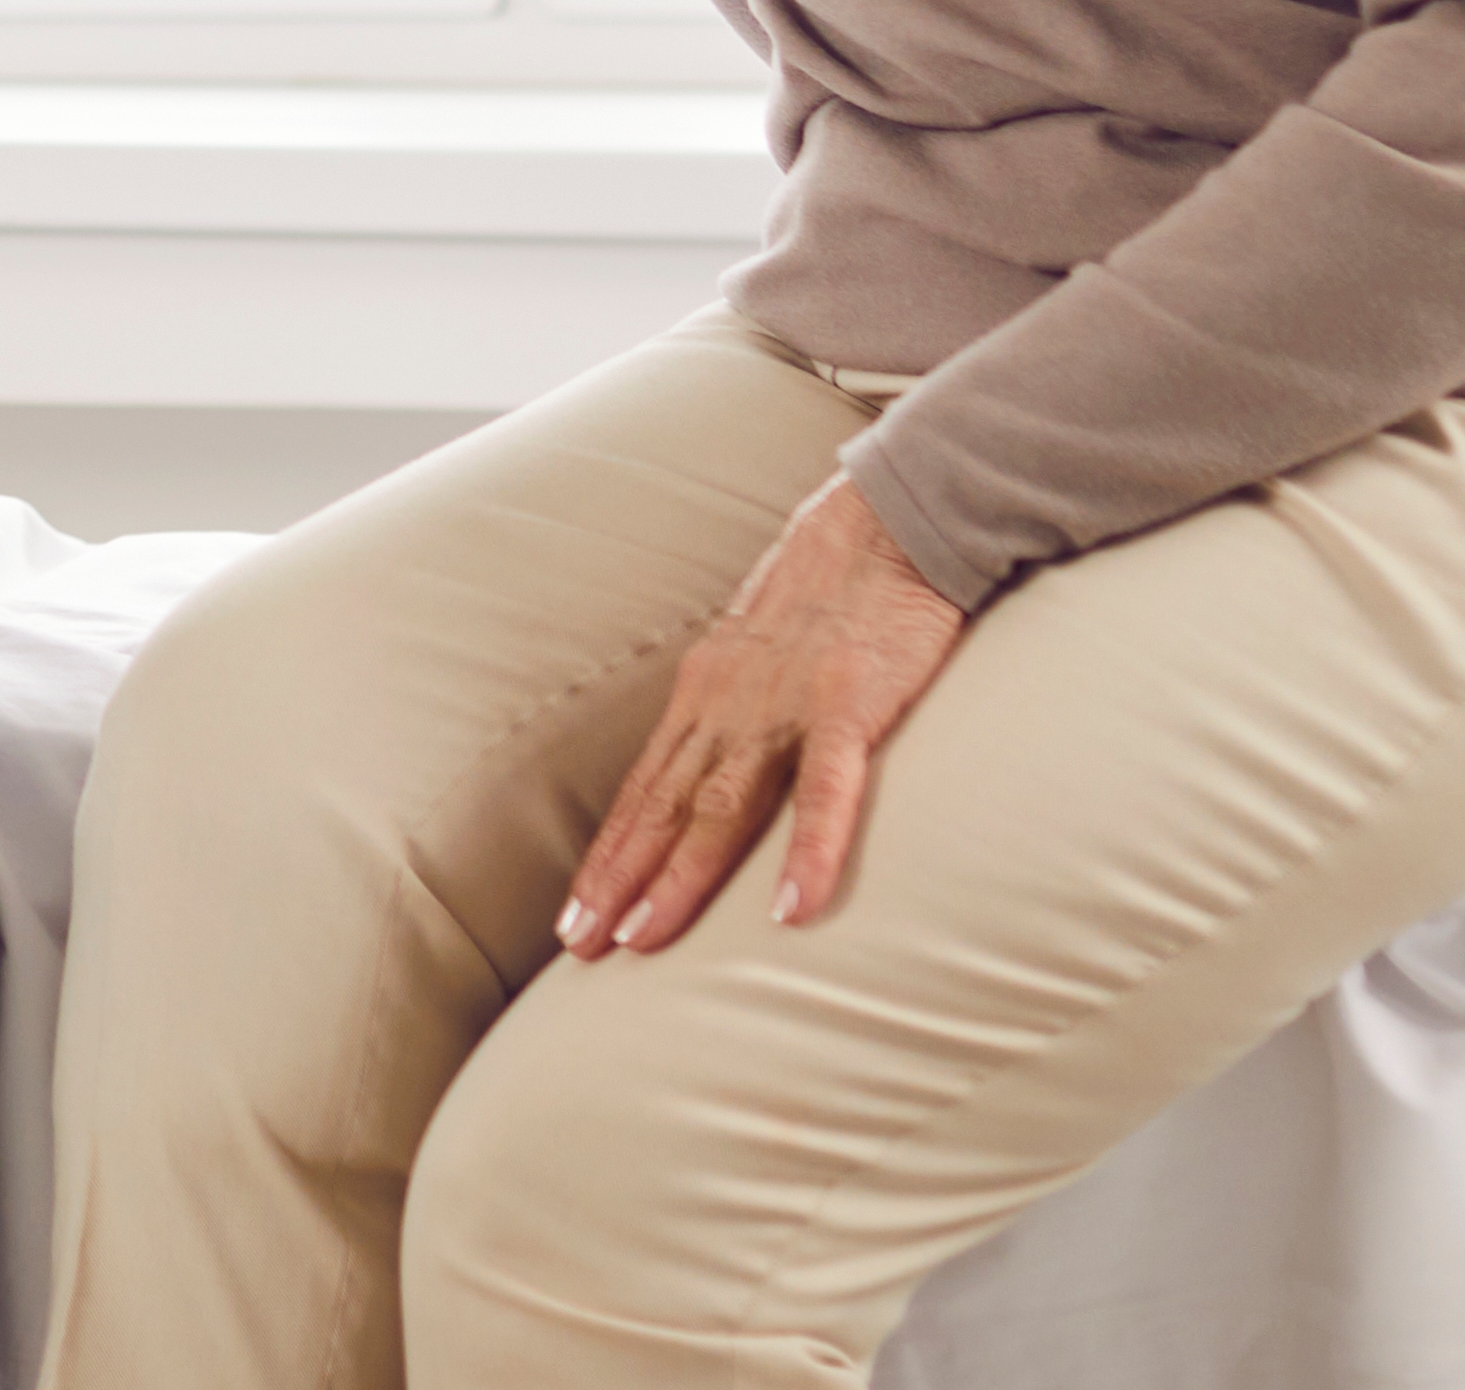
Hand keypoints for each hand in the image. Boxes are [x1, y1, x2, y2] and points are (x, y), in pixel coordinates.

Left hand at [554, 476, 967, 956]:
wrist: (891, 516)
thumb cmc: (834, 588)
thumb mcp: (763, 647)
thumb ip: (739, 707)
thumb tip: (713, 767)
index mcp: (708, 691)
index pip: (644, 788)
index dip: (608, 855)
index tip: (573, 918)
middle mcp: (729, 700)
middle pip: (662, 805)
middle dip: (617, 879)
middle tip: (579, 948)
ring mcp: (785, 702)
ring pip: (719, 803)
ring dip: (679, 876)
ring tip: (644, 941)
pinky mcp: (851, 701)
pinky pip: (827, 789)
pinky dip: (807, 851)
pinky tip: (791, 911)